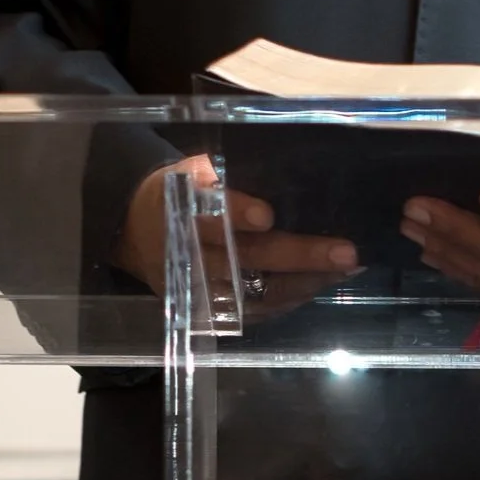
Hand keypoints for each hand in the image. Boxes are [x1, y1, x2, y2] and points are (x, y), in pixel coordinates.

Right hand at [116, 159, 358, 313]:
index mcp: (177, 207)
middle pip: (244, 258)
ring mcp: (196, 287)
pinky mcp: (204, 310)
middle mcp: (186, 252)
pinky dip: (288, 301)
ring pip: (253, 293)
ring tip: (345, 269)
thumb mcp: (191, 170)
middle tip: (346, 252)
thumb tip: (289, 167)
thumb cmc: (179, 191)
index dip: (236, 213)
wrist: (133, 230)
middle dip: (299, 256)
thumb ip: (227, 173)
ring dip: (304, 283)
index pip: (207, 212)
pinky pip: (251, 312)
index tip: (268, 215)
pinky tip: (320, 284)